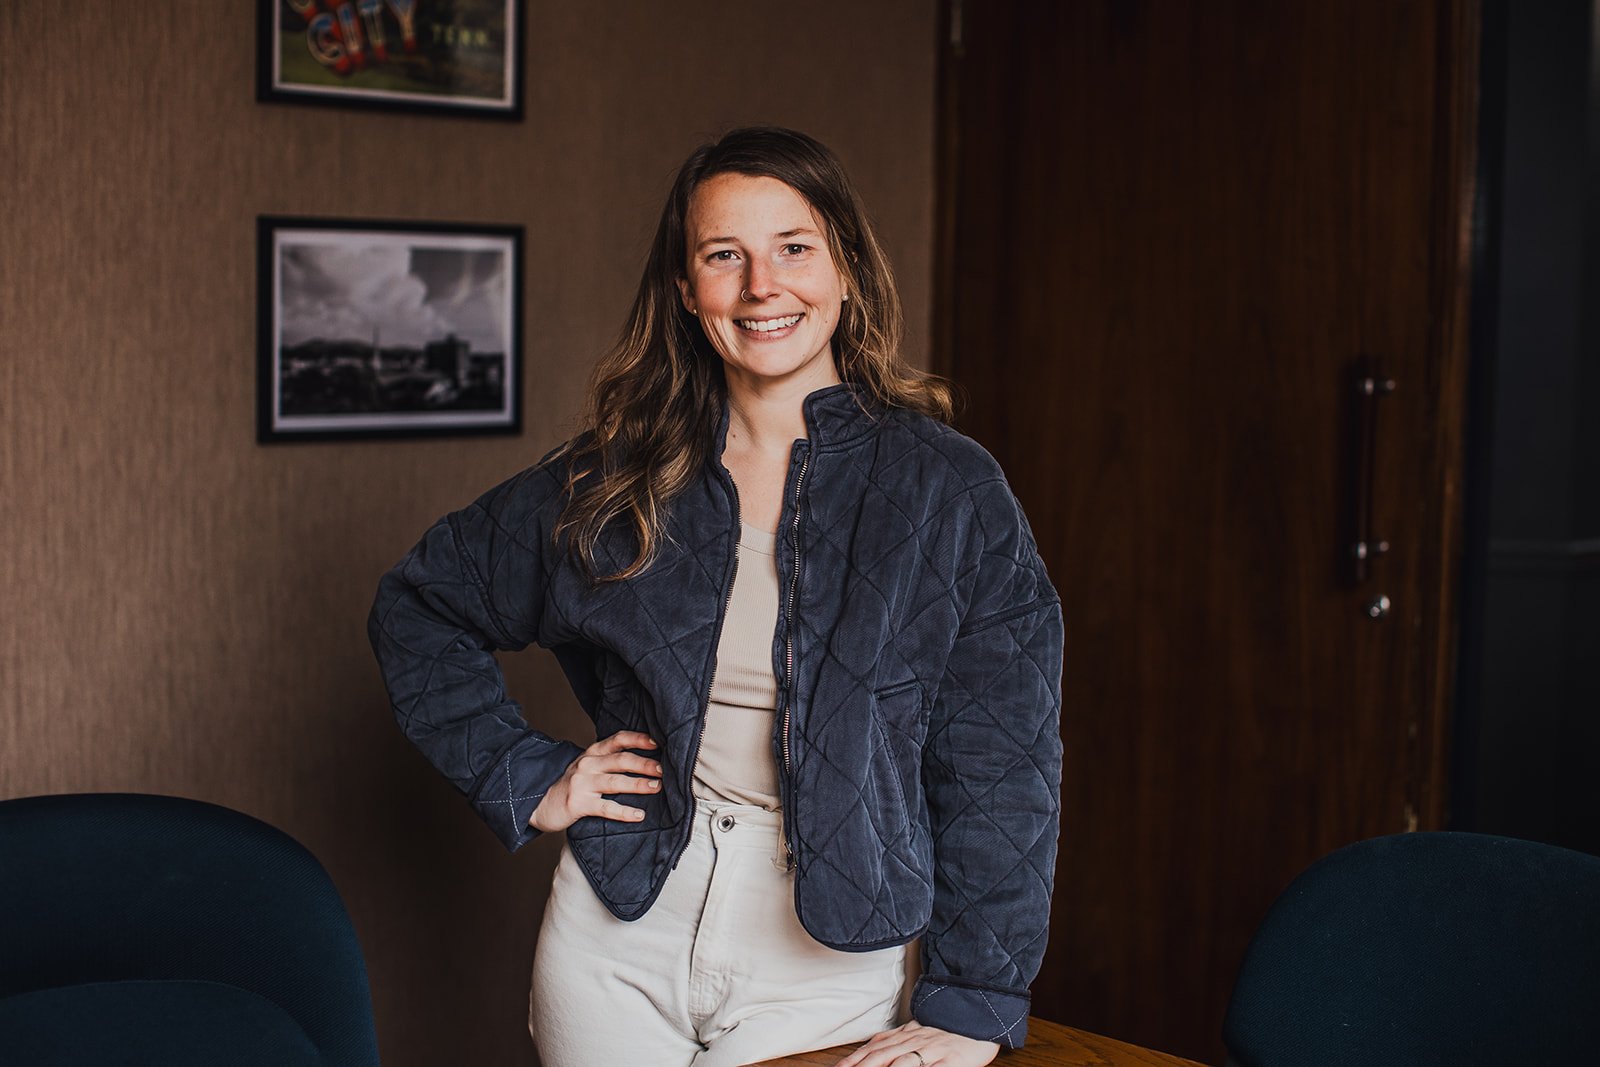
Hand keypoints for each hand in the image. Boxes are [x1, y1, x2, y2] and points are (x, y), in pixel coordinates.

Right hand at [528, 731, 660, 833]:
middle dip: (644, 764)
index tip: (658, 743)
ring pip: (615, 781)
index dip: (638, 739)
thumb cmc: (571, 786)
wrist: (539, 803)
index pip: (618, 740)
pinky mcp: (578, 803)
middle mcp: (588, 764)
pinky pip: (605, 807)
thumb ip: (609, 762)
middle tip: (663, 770)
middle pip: (621, 760)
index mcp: (592, 753)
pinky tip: (638, 815)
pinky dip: (623, 812)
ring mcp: (582, 783)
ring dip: (638, 784)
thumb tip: (645, 762)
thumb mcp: (587, 767)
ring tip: (656, 787)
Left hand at [832, 1021, 999, 1066]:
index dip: (855, 1059)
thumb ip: (897, 1039)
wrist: (983, 1015)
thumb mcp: (920, 1030)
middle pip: (882, 1056)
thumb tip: (872, 1049)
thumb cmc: (951, 1028)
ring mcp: (933, 1050)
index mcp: (907, 1033)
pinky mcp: (951, 1060)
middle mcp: (916, 1040)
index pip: (875, 1047)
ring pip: (902, 1064)